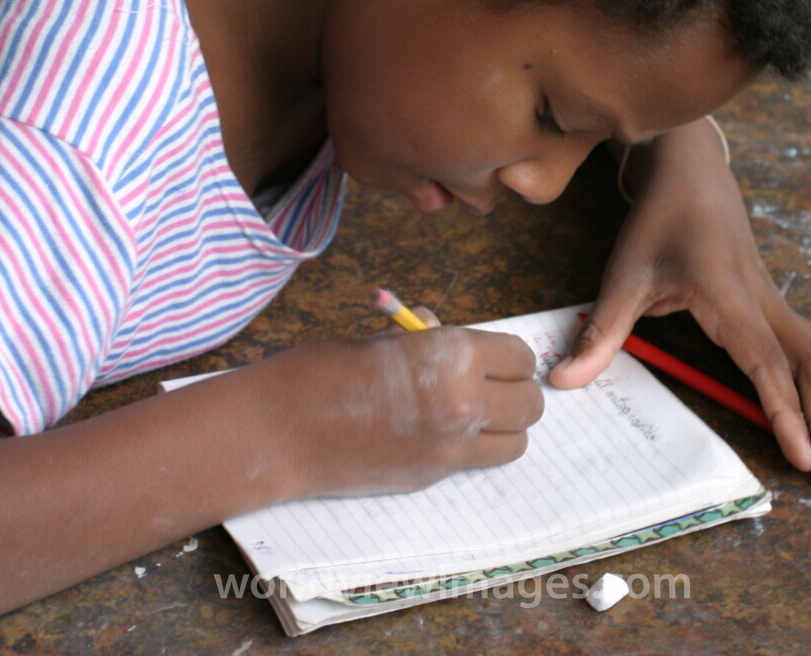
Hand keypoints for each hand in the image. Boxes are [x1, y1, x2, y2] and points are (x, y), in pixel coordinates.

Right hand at [260, 325, 543, 497]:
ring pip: (517, 441)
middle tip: (490, 384)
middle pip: (530, 403)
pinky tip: (441, 434)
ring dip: (505, 426)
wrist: (281, 430)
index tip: (493, 356)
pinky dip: (475, 449)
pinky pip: (479, 462)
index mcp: (454, 355)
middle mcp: (465, 403)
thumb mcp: (384, 339)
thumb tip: (444, 333)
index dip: (508, 355)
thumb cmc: (322, 370)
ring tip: (474, 414)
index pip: (519, 357)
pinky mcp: (434, 477)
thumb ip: (428, 340)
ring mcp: (451, 448)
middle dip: (516, 391)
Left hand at [549, 120, 810, 479]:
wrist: (689, 171)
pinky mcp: (773, 299)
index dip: (785, 412)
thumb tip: (562, 382)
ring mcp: (773, 298)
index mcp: (729, 296)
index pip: (766, 364)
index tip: (804, 456)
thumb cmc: (657, 222)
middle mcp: (762, 300)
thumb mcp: (624, 275)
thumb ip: (601, 332)